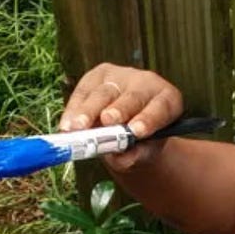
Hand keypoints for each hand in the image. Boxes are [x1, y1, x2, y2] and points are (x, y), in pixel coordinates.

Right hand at [59, 65, 182, 170]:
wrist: (126, 128)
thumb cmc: (141, 142)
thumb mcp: (144, 152)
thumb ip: (136, 155)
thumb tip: (123, 157)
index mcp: (167, 100)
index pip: (161, 107)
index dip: (148, 118)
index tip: (136, 131)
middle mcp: (146, 82)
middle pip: (132, 96)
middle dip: (118, 109)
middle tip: (108, 121)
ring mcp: (120, 76)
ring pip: (103, 93)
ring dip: (88, 111)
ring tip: (77, 127)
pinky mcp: (97, 76)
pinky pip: (83, 92)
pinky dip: (73, 110)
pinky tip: (67, 126)